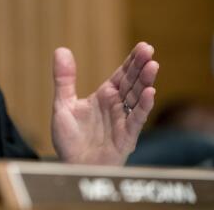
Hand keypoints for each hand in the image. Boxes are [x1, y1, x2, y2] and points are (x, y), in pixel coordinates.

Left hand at [51, 42, 157, 164]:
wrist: (72, 166)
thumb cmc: (70, 139)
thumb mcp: (62, 104)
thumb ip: (64, 79)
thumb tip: (61, 50)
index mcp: (104, 97)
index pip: (121, 75)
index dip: (132, 61)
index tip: (143, 46)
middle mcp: (116, 106)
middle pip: (132, 83)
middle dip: (141, 66)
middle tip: (149, 50)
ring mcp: (123, 121)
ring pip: (138, 98)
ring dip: (146, 82)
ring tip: (152, 66)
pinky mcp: (126, 137)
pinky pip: (136, 120)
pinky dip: (143, 107)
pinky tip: (150, 93)